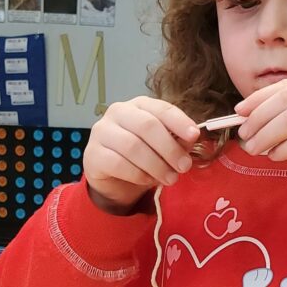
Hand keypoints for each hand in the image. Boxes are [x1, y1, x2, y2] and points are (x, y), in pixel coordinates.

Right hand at [84, 96, 201, 213]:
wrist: (112, 179)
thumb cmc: (141, 157)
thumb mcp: (162, 147)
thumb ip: (177, 140)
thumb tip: (191, 139)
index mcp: (138, 105)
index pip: (161, 108)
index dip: (179, 121)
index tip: (194, 136)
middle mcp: (118, 112)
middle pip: (147, 126)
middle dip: (169, 148)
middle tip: (184, 167)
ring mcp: (102, 132)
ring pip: (133, 146)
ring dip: (156, 165)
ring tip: (170, 178)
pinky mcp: (92, 154)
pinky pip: (118, 164)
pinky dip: (138, 174)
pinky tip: (148, 180)